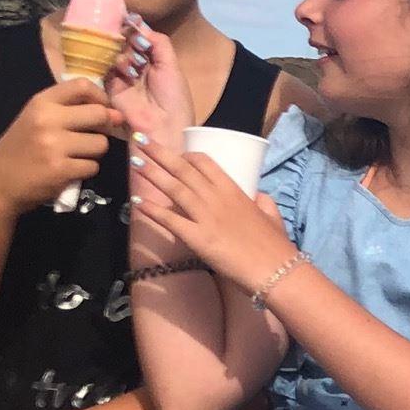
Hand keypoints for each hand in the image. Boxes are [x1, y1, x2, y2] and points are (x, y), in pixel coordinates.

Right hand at [0, 78, 123, 214]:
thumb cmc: (20, 149)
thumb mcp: (36, 119)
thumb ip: (70, 111)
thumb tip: (116, 114)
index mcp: (41, 102)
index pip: (82, 85)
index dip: (100, 97)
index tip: (103, 108)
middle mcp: (48, 119)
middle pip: (99, 114)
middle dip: (103, 127)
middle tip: (92, 137)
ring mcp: (55, 145)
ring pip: (100, 144)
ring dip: (94, 153)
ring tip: (75, 156)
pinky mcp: (61, 170)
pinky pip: (92, 167)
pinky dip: (85, 170)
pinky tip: (69, 171)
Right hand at [106, 17, 186, 150]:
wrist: (165, 129)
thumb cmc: (174, 99)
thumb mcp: (171, 65)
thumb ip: (158, 41)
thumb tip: (138, 23)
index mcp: (153, 61)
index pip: (138, 36)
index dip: (134, 27)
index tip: (131, 20)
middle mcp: (135, 66)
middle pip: (123, 41)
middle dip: (127, 37)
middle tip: (133, 41)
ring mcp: (122, 76)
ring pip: (114, 53)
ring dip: (123, 52)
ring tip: (135, 63)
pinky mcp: (110, 88)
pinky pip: (106, 68)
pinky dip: (115, 64)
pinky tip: (126, 68)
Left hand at [129, 136, 297, 291]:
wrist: (276, 270)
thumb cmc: (276, 245)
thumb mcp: (272, 215)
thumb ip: (263, 202)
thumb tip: (258, 197)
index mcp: (234, 189)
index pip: (205, 162)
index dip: (186, 156)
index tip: (175, 154)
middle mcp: (216, 198)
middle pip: (183, 169)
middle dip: (160, 153)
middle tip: (141, 139)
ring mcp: (205, 217)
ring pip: (173, 189)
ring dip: (151, 173)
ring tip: (134, 161)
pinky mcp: (197, 238)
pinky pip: (169, 220)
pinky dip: (152, 210)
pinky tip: (136, 202)